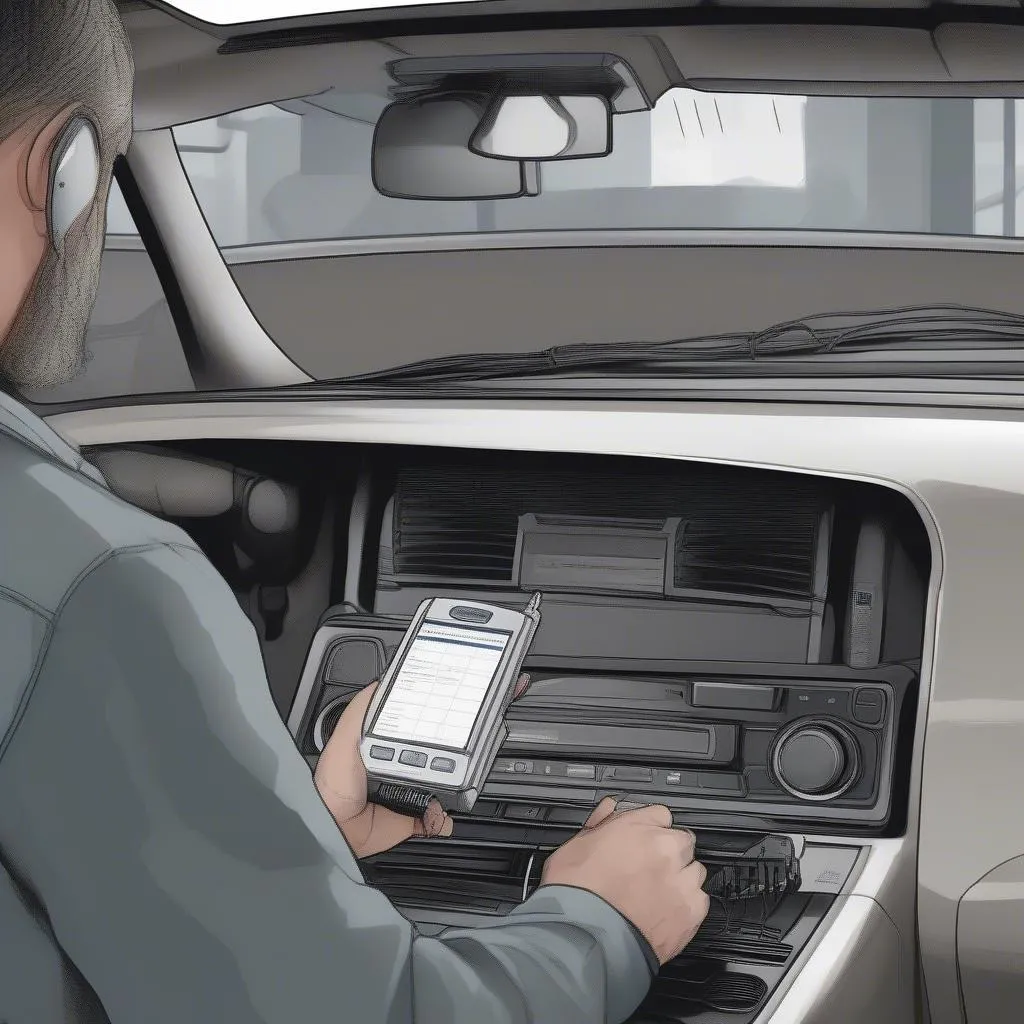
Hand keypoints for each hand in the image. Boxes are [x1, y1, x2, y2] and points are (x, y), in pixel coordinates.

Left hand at [314, 674, 529, 858]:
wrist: (336, 828)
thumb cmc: (333, 785)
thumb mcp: (343, 738)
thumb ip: (360, 712)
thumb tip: (379, 684)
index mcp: (381, 749)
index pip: (409, 730)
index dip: (425, 722)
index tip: (443, 713)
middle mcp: (396, 770)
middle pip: (429, 755)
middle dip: (446, 752)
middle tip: (455, 747)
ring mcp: (406, 795)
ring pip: (438, 785)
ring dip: (448, 783)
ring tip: (454, 777)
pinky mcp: (411, 818)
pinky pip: (435, 817)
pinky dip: (444, 816)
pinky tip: (446, 811)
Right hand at [540, 797, 709, 963]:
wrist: (585, 937)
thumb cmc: (576, 893)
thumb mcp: (576, 844)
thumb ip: (601, 823)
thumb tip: (609, 812)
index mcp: (639, 827)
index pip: (660, 815)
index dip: (650, 829)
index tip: (643, 841)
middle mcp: (666, 850)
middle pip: (681, 841)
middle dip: (668, 853)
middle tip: (646, 870)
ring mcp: (681, 881)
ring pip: (693, 871)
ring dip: (679, 878)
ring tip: (656, 895)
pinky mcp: (691, 912)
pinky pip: (699, 900)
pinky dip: (686, 905)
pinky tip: (664, 912)